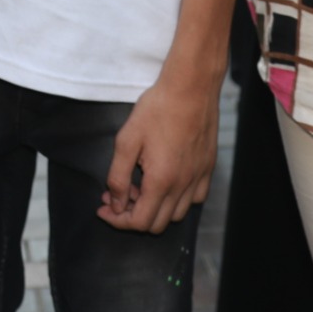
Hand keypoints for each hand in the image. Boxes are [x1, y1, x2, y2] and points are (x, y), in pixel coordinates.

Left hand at [99, 71, 219, 232]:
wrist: (191, 87)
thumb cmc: (157, 108)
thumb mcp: (126, 140)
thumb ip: (118, 177)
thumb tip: (116, 204)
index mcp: (161, 181)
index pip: (139, 222)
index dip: (117, 220)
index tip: (104, 208)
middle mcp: (182, 186)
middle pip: (156, 224)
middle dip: (132, 215)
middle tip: (119, 195)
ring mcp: (198, 178)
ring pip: (176, 215)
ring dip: (155, 208)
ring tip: (141, 186)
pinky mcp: (208, 168)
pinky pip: (195, 198)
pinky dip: (178, 199)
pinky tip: (167, 181)